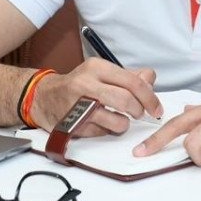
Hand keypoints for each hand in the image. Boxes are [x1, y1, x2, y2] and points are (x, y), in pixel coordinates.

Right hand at [30, 58, 162, 135]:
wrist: (44, 98)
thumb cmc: (79, 85)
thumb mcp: (101, 72)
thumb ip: (128, 75)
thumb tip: (150, 79)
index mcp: (96, 67)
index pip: (132, 82)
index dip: (150, 97)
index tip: (156, 108)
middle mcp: (86, 84)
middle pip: (127, 101)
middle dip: (139, 110)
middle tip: (139, 114)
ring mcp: (78, 107)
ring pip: (118, 122)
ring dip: (124, 124)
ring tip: (120, 120)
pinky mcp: (74, 126)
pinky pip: (103, 133)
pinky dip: (108, 131)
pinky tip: (101, 124)